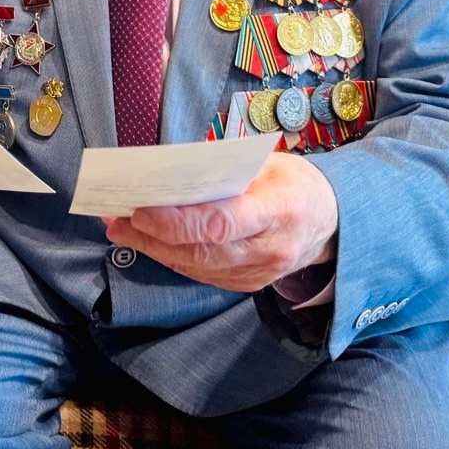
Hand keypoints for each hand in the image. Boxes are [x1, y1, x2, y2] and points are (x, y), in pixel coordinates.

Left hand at [102, 152, 338, 291]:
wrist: (333, 221)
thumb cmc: (293, 183)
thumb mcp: (267, 164)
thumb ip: (222, 171)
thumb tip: (166, 173)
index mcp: (278, 211)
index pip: (221, 223)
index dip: (177, 222)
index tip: (141, 211)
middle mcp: (270, 250)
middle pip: (201, 251)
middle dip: (152, 237)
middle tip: (116, 218)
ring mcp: (260, 273)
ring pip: (196, 267)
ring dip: (152, 249)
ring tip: (120, 228)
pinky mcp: (249, 284)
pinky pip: (202, 274)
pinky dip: (171, 257)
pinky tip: (148, 242)